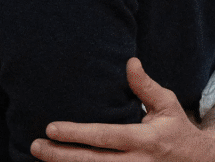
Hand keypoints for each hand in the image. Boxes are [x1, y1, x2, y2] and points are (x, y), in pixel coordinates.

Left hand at [30, 58, 214, 161]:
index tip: (51, 128)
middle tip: (36, 146)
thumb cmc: (178, 130)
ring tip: (42, 159)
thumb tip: (129, 62)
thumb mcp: (167, 105)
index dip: (77, 134)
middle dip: (61, 156)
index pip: (105, 137)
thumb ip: (145, 86)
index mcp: (145, 140)